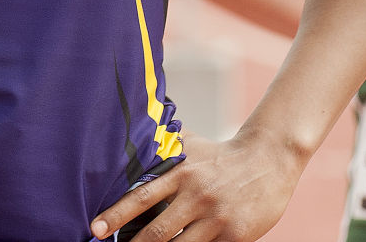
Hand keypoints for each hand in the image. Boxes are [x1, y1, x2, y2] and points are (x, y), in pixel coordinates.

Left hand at [90, 128, 302, 241]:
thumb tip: (131, 134)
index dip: (116, 214)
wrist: (269, 160)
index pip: (142, 196)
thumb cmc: (222, 155)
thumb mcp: (192, 145)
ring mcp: (215, 218)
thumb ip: (164, 145)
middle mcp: (196, 195)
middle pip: (157, 231)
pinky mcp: (234, 236)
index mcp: (182, 172)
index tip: (96, 229)